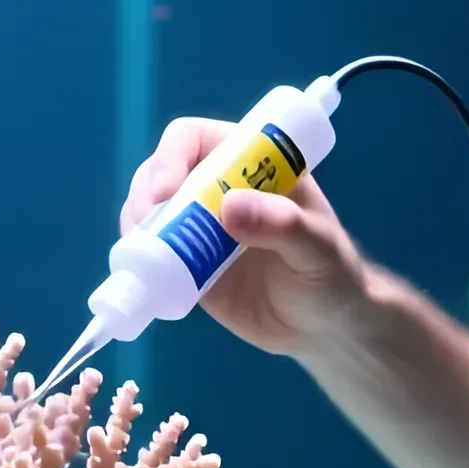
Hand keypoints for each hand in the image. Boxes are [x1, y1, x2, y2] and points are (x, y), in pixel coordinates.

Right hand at [121, 117, 368, 357]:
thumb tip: (229, 206)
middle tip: (144, 228)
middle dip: (144, 195)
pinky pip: (153, 256)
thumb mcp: (319, 247)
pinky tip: (143, 277)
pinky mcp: (188, 267)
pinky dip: (140, 262)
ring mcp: (198, 229)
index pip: (194, 139)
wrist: (326, 328)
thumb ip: (283, 225)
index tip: (165, 192)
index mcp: (250, 165)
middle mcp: (216, 190)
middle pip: (160, 173)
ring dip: (136, 228)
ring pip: (149, 213)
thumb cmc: (332, 275)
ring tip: (140, 254)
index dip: (170, 157)